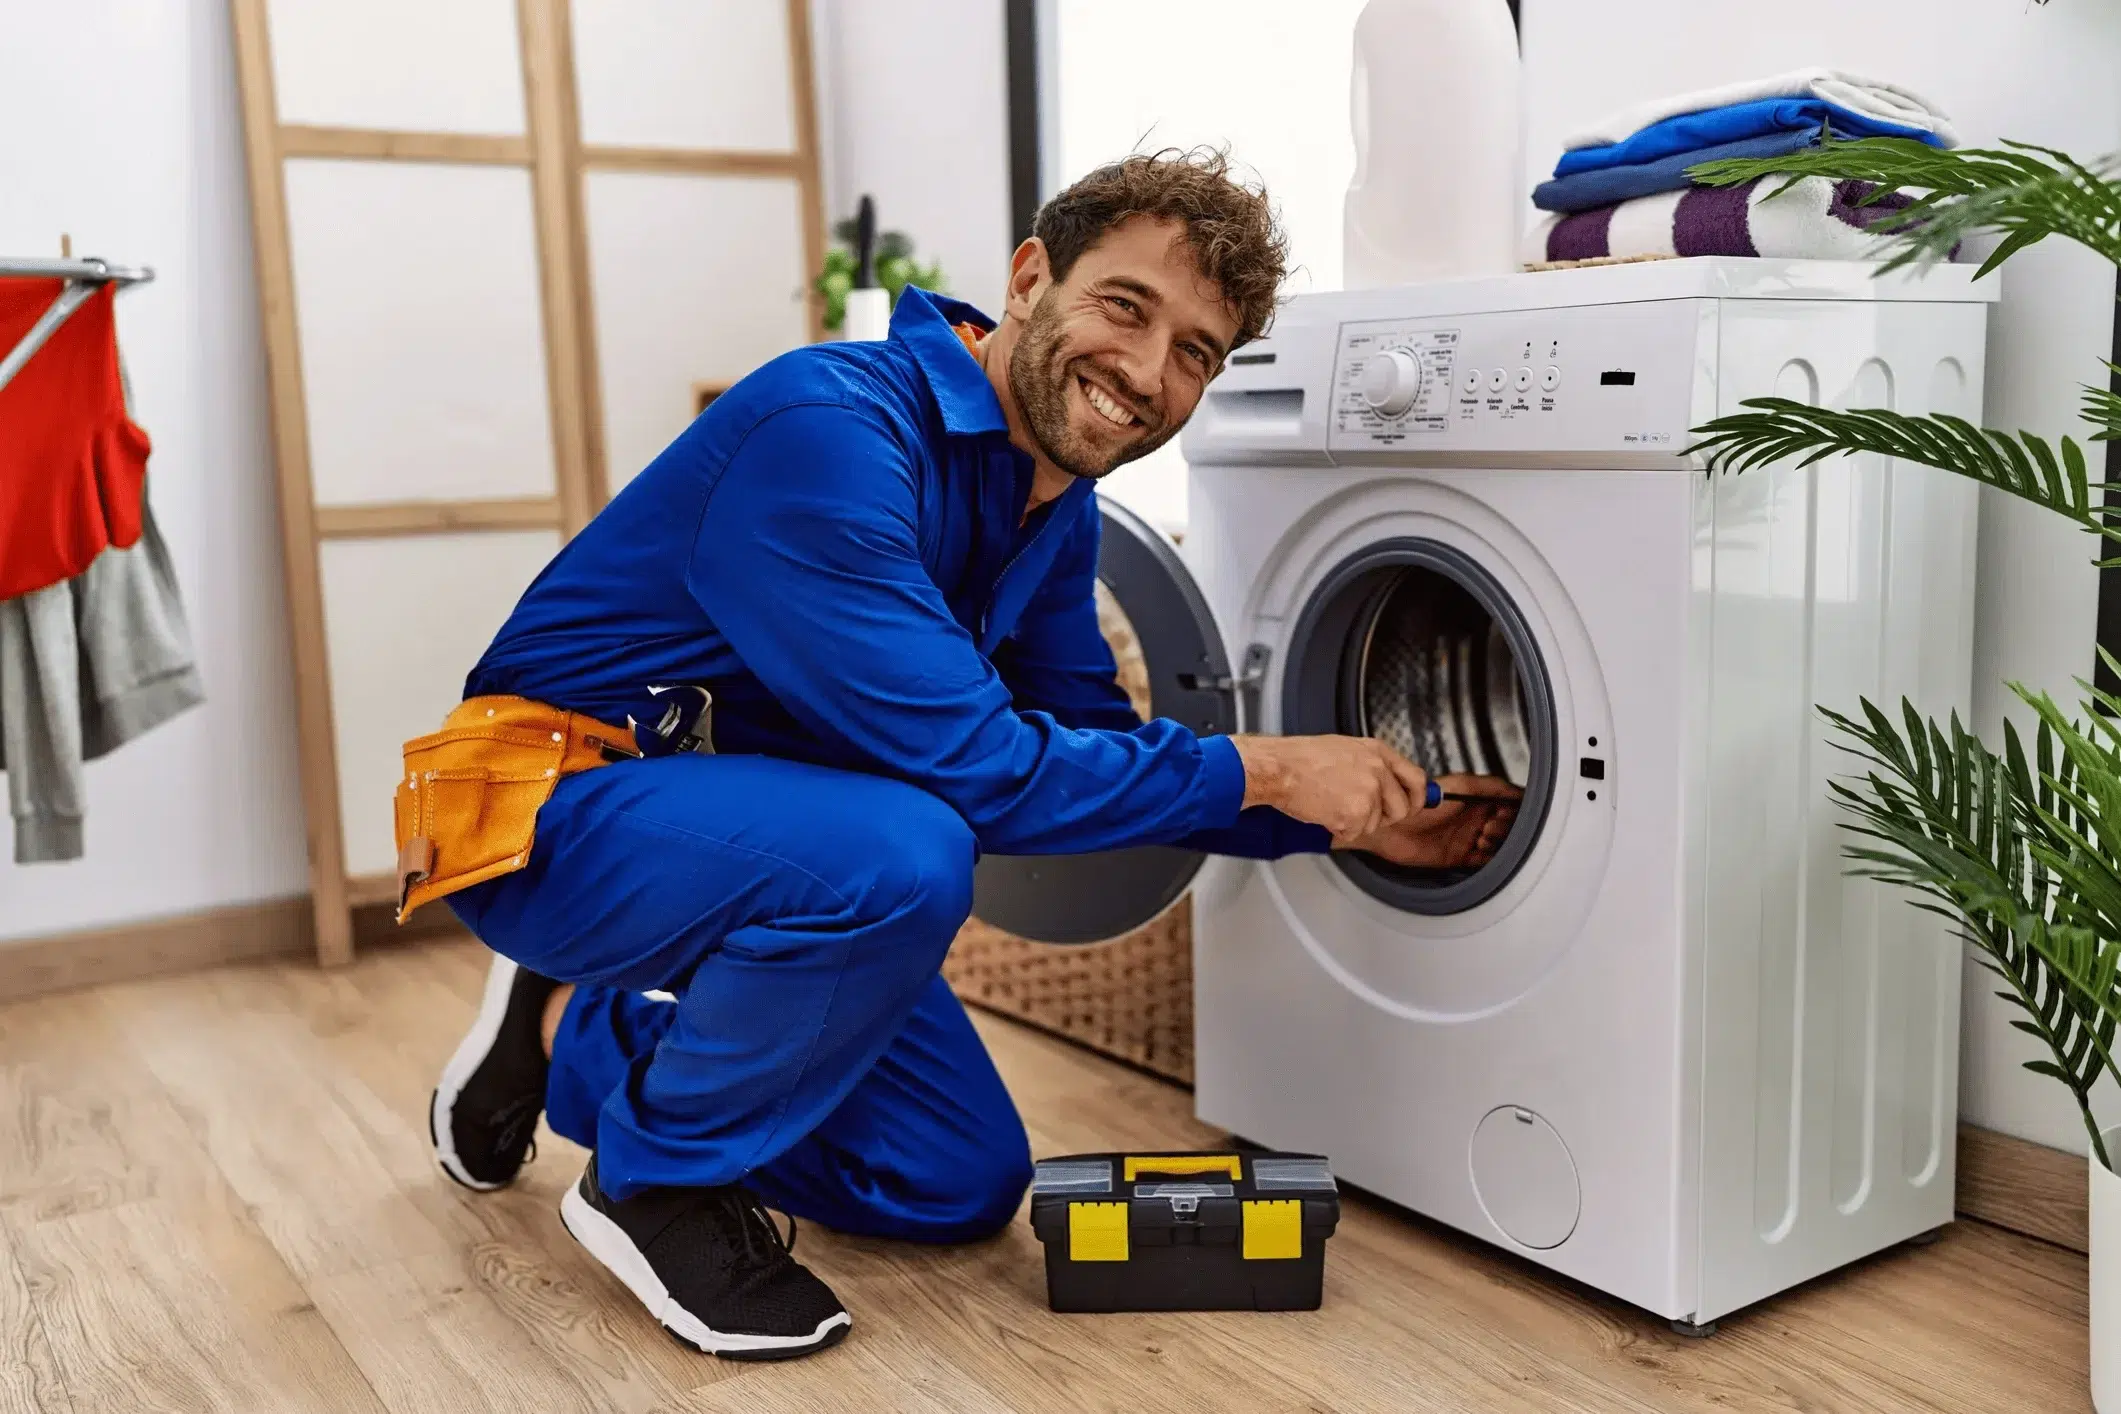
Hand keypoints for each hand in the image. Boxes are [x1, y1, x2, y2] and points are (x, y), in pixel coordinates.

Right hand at [1230, 734, 1431, 846]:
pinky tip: (1324, 812)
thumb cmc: (1301, 759)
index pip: (1417, 778)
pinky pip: (1355, 833)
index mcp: (1377, 751)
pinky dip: (1339, 829)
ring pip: (1375, 823)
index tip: (1412, 805)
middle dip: (1384, 817)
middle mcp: (1378, 770)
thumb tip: (1391, 784)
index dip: (1416, 797)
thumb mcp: (1346, 749)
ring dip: (1354, 822)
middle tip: (1359, 812)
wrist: (1279, 768)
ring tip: (1331, 803)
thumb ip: (1372, 765)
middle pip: (1402, 808)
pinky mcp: (1356, 813)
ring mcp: (1369, 792)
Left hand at [1341, 774, 1520, 869]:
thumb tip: (1516, 790)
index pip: (1509, 804)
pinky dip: (1488, 859)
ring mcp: (1467, 837)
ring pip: (1498, 844)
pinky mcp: (1458, 856)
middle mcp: (1474, 818)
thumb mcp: (1459, 786)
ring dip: (1497, 843)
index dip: (1514, 809)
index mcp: (1476, 799)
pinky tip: (1481, 850)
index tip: (1513, 811)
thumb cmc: (1419, 802)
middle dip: (1505, 826)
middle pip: (1507, 826)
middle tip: (1490, 826)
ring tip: (1482, 837)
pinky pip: (1483, 861)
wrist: (1391, 825)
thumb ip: (1489, 786)